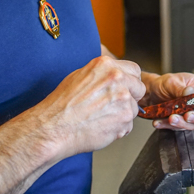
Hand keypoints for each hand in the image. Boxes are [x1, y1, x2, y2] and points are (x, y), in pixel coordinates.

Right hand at [31, 56, 145, 158]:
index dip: (129, 82)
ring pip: (134, 108)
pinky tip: (101, 127)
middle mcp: (117, 78)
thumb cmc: (61, 105)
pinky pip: (129, 124)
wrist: (54, 127)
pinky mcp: (125, 117)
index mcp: (106, 65)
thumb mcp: (80, 76)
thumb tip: (115, 77)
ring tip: (101, 118)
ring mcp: (123, 98)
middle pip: (139, 88)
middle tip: (113, 107)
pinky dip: (119, 128)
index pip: (134, 70)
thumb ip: (102, 75)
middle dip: (130, 98)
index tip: (124, 89)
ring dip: (122, 115)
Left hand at [140, 73, 193, 130]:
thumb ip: (180, 88)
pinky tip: (160, 122)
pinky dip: (169, 126)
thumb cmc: (165, 84)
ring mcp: (193, 114)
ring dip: (183, 124)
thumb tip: (190, 92)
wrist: (151, 93)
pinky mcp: (183, 123)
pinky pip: (180, 128)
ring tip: (171, 119)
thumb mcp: (171, 82)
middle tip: (188, 116)